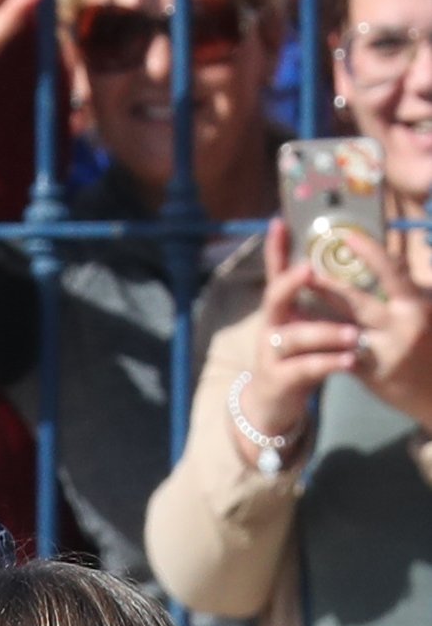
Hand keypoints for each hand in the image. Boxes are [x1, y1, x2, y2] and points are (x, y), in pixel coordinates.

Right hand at [239, 218, 356, 462]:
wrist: (272, 403)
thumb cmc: (297, 358)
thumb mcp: (305, 328)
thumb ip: (318, 304)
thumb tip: (341, 270)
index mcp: (281, 310)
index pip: (276, 273)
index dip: (275, 249)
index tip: (279, 222)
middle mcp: (271, 326)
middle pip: (274, 298)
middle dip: (290, 283)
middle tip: (308, 270)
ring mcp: (270, 353)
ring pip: (295, 336)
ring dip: (326, 333)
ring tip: (354, 336)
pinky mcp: (277, 379)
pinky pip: (303, 368)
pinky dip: (328, 363)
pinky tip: (349, 360)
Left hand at [313, 222, 431, 436]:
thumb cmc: (429, 344)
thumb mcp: (424, 312)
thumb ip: (407, 291)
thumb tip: (392, 262)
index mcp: (417, 305)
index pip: (393, 272)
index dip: (370, 252)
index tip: (348, 236)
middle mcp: (402, 325)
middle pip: (358, 299)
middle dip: (327, 285)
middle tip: (303, 268)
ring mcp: (384, 350)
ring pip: (341, 325)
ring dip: (317, 310)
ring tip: (297, 296)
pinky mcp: (369, 372)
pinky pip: (338, 350)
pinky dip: (320, 338)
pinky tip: (301, 328)